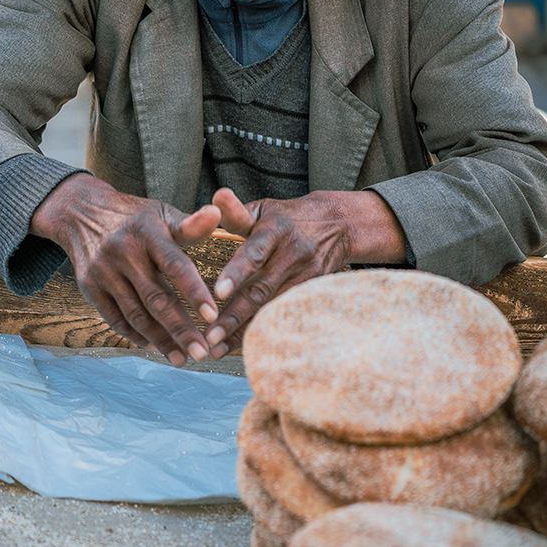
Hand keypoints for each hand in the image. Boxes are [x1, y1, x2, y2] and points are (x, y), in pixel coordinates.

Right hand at [30, 173, 221, 365]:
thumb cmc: (135, 218)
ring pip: (136, 314)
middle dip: (181, 329)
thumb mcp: (162, 213)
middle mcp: (122, 252)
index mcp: (147, 232)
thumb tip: (218, 214)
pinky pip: (116, 318)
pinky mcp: (89, 288)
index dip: (194, 292)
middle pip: (156, 299)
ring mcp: (103, 272)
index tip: (213, 316)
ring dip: (161, 340)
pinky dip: (136, 335)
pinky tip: (155, 346)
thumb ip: (191, 224)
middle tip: (202, 353)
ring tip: (182, 358)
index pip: (175, 265)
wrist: (81, 214)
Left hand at [203, 188, 406, 355]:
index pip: (255, 252)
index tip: (217, 292)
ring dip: (244, 331)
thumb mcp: (264, 209)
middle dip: (234, 316)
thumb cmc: (286, 218)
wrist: (337, 225)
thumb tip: (217, 197)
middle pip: (261, 289)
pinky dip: (264, 331)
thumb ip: (237, 212)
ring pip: (272, 309)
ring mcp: (306, 277)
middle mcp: (293, 255)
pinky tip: (243, 347)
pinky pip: (284, 316)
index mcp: (276, 230)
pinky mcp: (313, 293)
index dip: (237, 272)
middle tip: (210, 337)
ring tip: (218, 349)